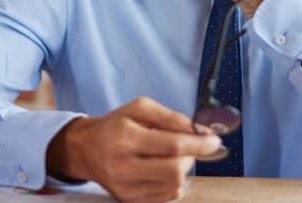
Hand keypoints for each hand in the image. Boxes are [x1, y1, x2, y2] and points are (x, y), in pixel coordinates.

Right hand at [46, 96, 220, 201]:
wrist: (86, 150)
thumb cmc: (115, 126)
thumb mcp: (138, 108)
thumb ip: (170, 116)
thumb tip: (198, 130)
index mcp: (125, 137)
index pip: (171, 146)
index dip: (198, 144)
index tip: (214, 141)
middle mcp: (123, 166)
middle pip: (175, 170)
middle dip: (191, 157)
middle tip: (189, 146)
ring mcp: (126, 188)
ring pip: (174, 186)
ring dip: (183, 169)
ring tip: (172, 157)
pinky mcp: (129, 201)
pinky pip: (167, 196)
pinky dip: (174, 182)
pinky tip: (163, 170)